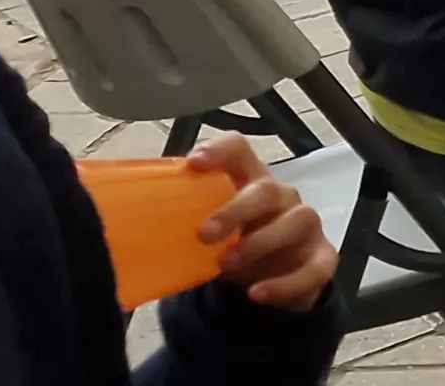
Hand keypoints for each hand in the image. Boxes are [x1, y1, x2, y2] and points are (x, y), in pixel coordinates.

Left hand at [185, 134, 337, 314]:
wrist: (273, 284)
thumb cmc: (236, 247)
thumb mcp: (211, 233)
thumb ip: (180, 225)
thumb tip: (122, 232)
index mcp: (249, 183)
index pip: (240, 151)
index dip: (221, 151)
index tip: (194, 164)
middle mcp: (282, 199)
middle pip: (267, 190)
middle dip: (235, 210)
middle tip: (204, 235)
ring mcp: (306, 228)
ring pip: (297, 221)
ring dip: (260, 242)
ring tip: (227, 265)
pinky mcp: (321, 260)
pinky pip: (312, 268)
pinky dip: (285, 283)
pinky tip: (258, 294)